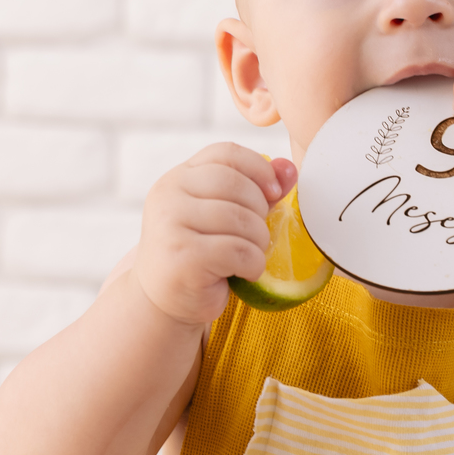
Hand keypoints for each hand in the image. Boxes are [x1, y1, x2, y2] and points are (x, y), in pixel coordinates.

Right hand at [133, 143, 295, 325]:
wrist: (164, 301)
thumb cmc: (200, 255)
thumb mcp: (224, 216)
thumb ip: (256, 190)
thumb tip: (289, 168)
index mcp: (179, 177)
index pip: (226, 152)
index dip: (259, 167)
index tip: (274, 193)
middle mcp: (169, 194)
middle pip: (235, 184)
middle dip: (260, 210)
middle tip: (258, 234)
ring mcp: (171, 224)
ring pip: (240, 219)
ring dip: (258, 241)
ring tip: (250, 255)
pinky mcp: (183, 256)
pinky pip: (237, 251)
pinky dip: (253, 264)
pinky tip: (245, 272)